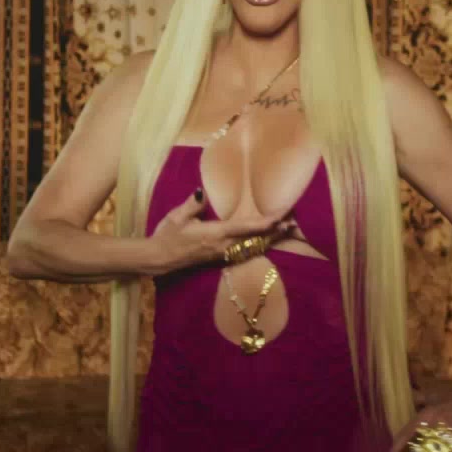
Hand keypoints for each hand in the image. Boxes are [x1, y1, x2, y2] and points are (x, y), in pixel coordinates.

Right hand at [148, 189, 289, 271]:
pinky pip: (244, 252)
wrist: (158, 260)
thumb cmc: (166, 236)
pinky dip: (258, 245)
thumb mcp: (177, 217)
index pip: (248, 227)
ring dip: (269, 239)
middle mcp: (224, 246)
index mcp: (217, 234)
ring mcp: (222, 254)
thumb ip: (193, 205)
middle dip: (275, 231)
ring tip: (285, 230)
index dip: (267, 221)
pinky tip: (265, 242)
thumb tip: (203, 191)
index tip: (282, 215)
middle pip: (256, 239)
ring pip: (252, 247)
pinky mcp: (219, 258)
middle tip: (293, 222)